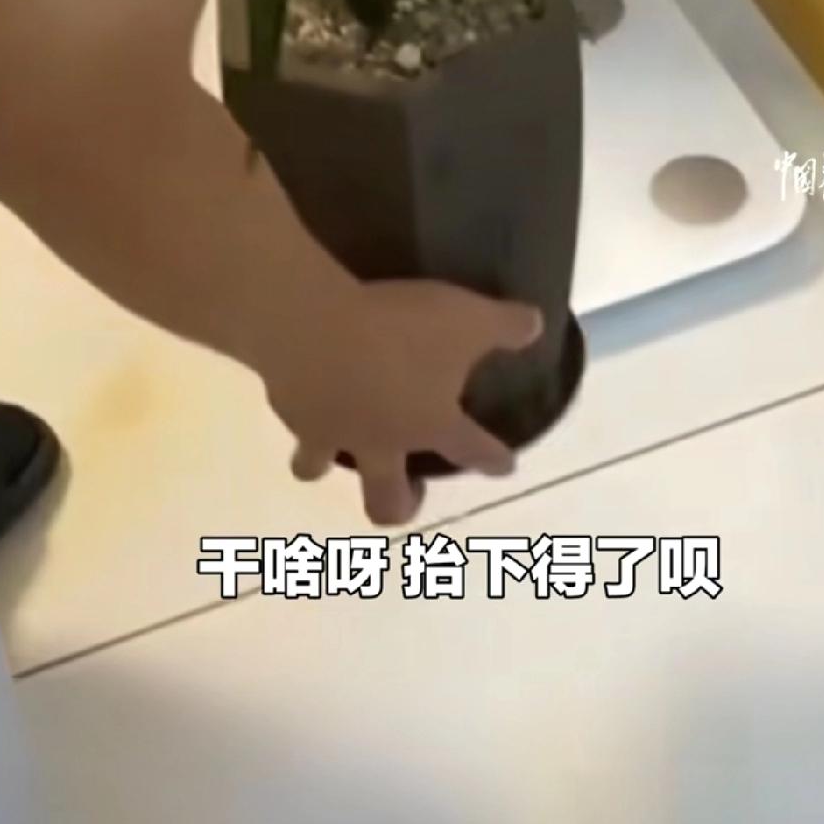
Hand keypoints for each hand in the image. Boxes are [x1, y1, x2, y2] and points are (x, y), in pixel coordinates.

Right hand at [266, 279, 542, 525]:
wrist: (313, 328)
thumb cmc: (400, 330)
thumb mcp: (468, 318)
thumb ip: (505, 326)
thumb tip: (534, 326)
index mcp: (431, 424)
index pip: (473, 453)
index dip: (494, 461)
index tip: (504, 467)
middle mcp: (380, 442)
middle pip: (387, 498)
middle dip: (401, 505)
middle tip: (411, 495)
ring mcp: (329, 432)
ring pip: (318, 467)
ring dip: (321, 465)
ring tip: (324, 453)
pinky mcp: (288, 410)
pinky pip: (291, 420)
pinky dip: (296, 412)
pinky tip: (296, 392)